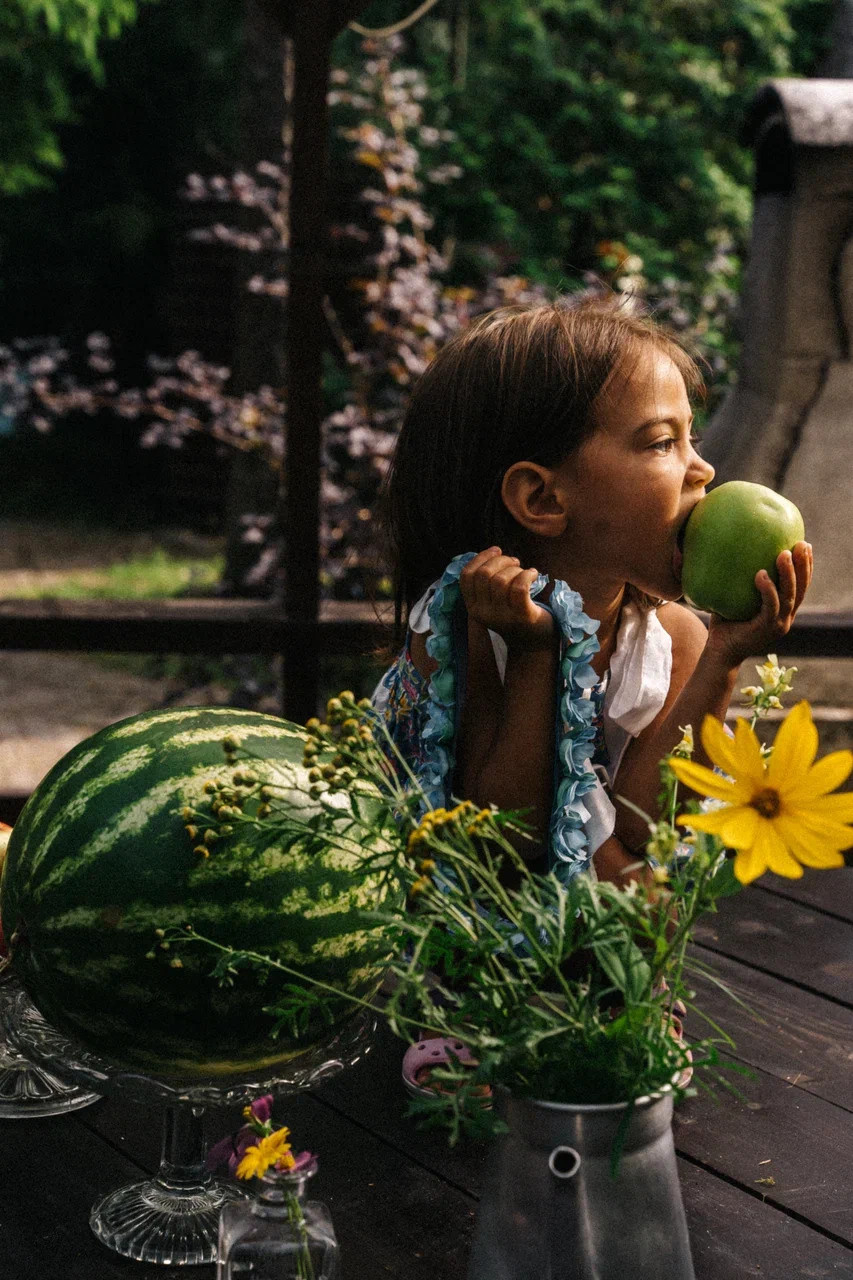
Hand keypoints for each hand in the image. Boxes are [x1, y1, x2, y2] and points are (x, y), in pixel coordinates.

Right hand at [459, 547, 554, 650]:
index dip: (480, 558)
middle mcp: (484, 613)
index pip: (466, 576)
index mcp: (473, 607)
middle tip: (514, 562)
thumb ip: (487, 581)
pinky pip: (520, 587)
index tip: (497, 550)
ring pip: (501, 580)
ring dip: (515, 569)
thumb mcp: (492, 601)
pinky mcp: (522, 616)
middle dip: (501, 560)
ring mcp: (502, 616)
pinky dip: (528, 574)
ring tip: (524, 571)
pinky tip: (534, 574)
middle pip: (484, 575)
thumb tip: (494, 552)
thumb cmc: (513, 613)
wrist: (532, 642)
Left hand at [705, 541, 812, 668]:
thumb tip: (732, 549)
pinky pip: (770, 607)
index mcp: (782, 611)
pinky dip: (767, 590)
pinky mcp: (765, 630)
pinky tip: (761, 573)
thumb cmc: (725, 623)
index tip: (805, 545)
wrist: (718, 653)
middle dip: (804, 565)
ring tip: (784, 554)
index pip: (800, 587)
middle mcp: (784, 618)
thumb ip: (740, 580)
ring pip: (789, 597)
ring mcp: (777, 625)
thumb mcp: (735, 598)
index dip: (806, 567)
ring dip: (788, 574)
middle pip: (801, 589)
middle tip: (802, 544)